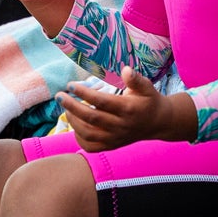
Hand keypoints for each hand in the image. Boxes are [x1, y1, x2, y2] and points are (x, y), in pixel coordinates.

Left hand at [57, 69, 195, 151]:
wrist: (158, 123)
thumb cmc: (149, 100)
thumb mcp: (147, 87)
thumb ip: (135, 79)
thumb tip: (126, 70)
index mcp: (128, 109)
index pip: (102, 102)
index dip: (84, 93)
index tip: (70, 85)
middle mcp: (120, 126)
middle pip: (91, 118)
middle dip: (72, 106)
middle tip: (59, 96)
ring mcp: (115, 138)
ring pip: (88, 134)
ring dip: (73, 121)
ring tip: (66, 107)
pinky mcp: (111, 146)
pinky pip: (90, 146)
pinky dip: (78, 137)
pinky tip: (75, 123)